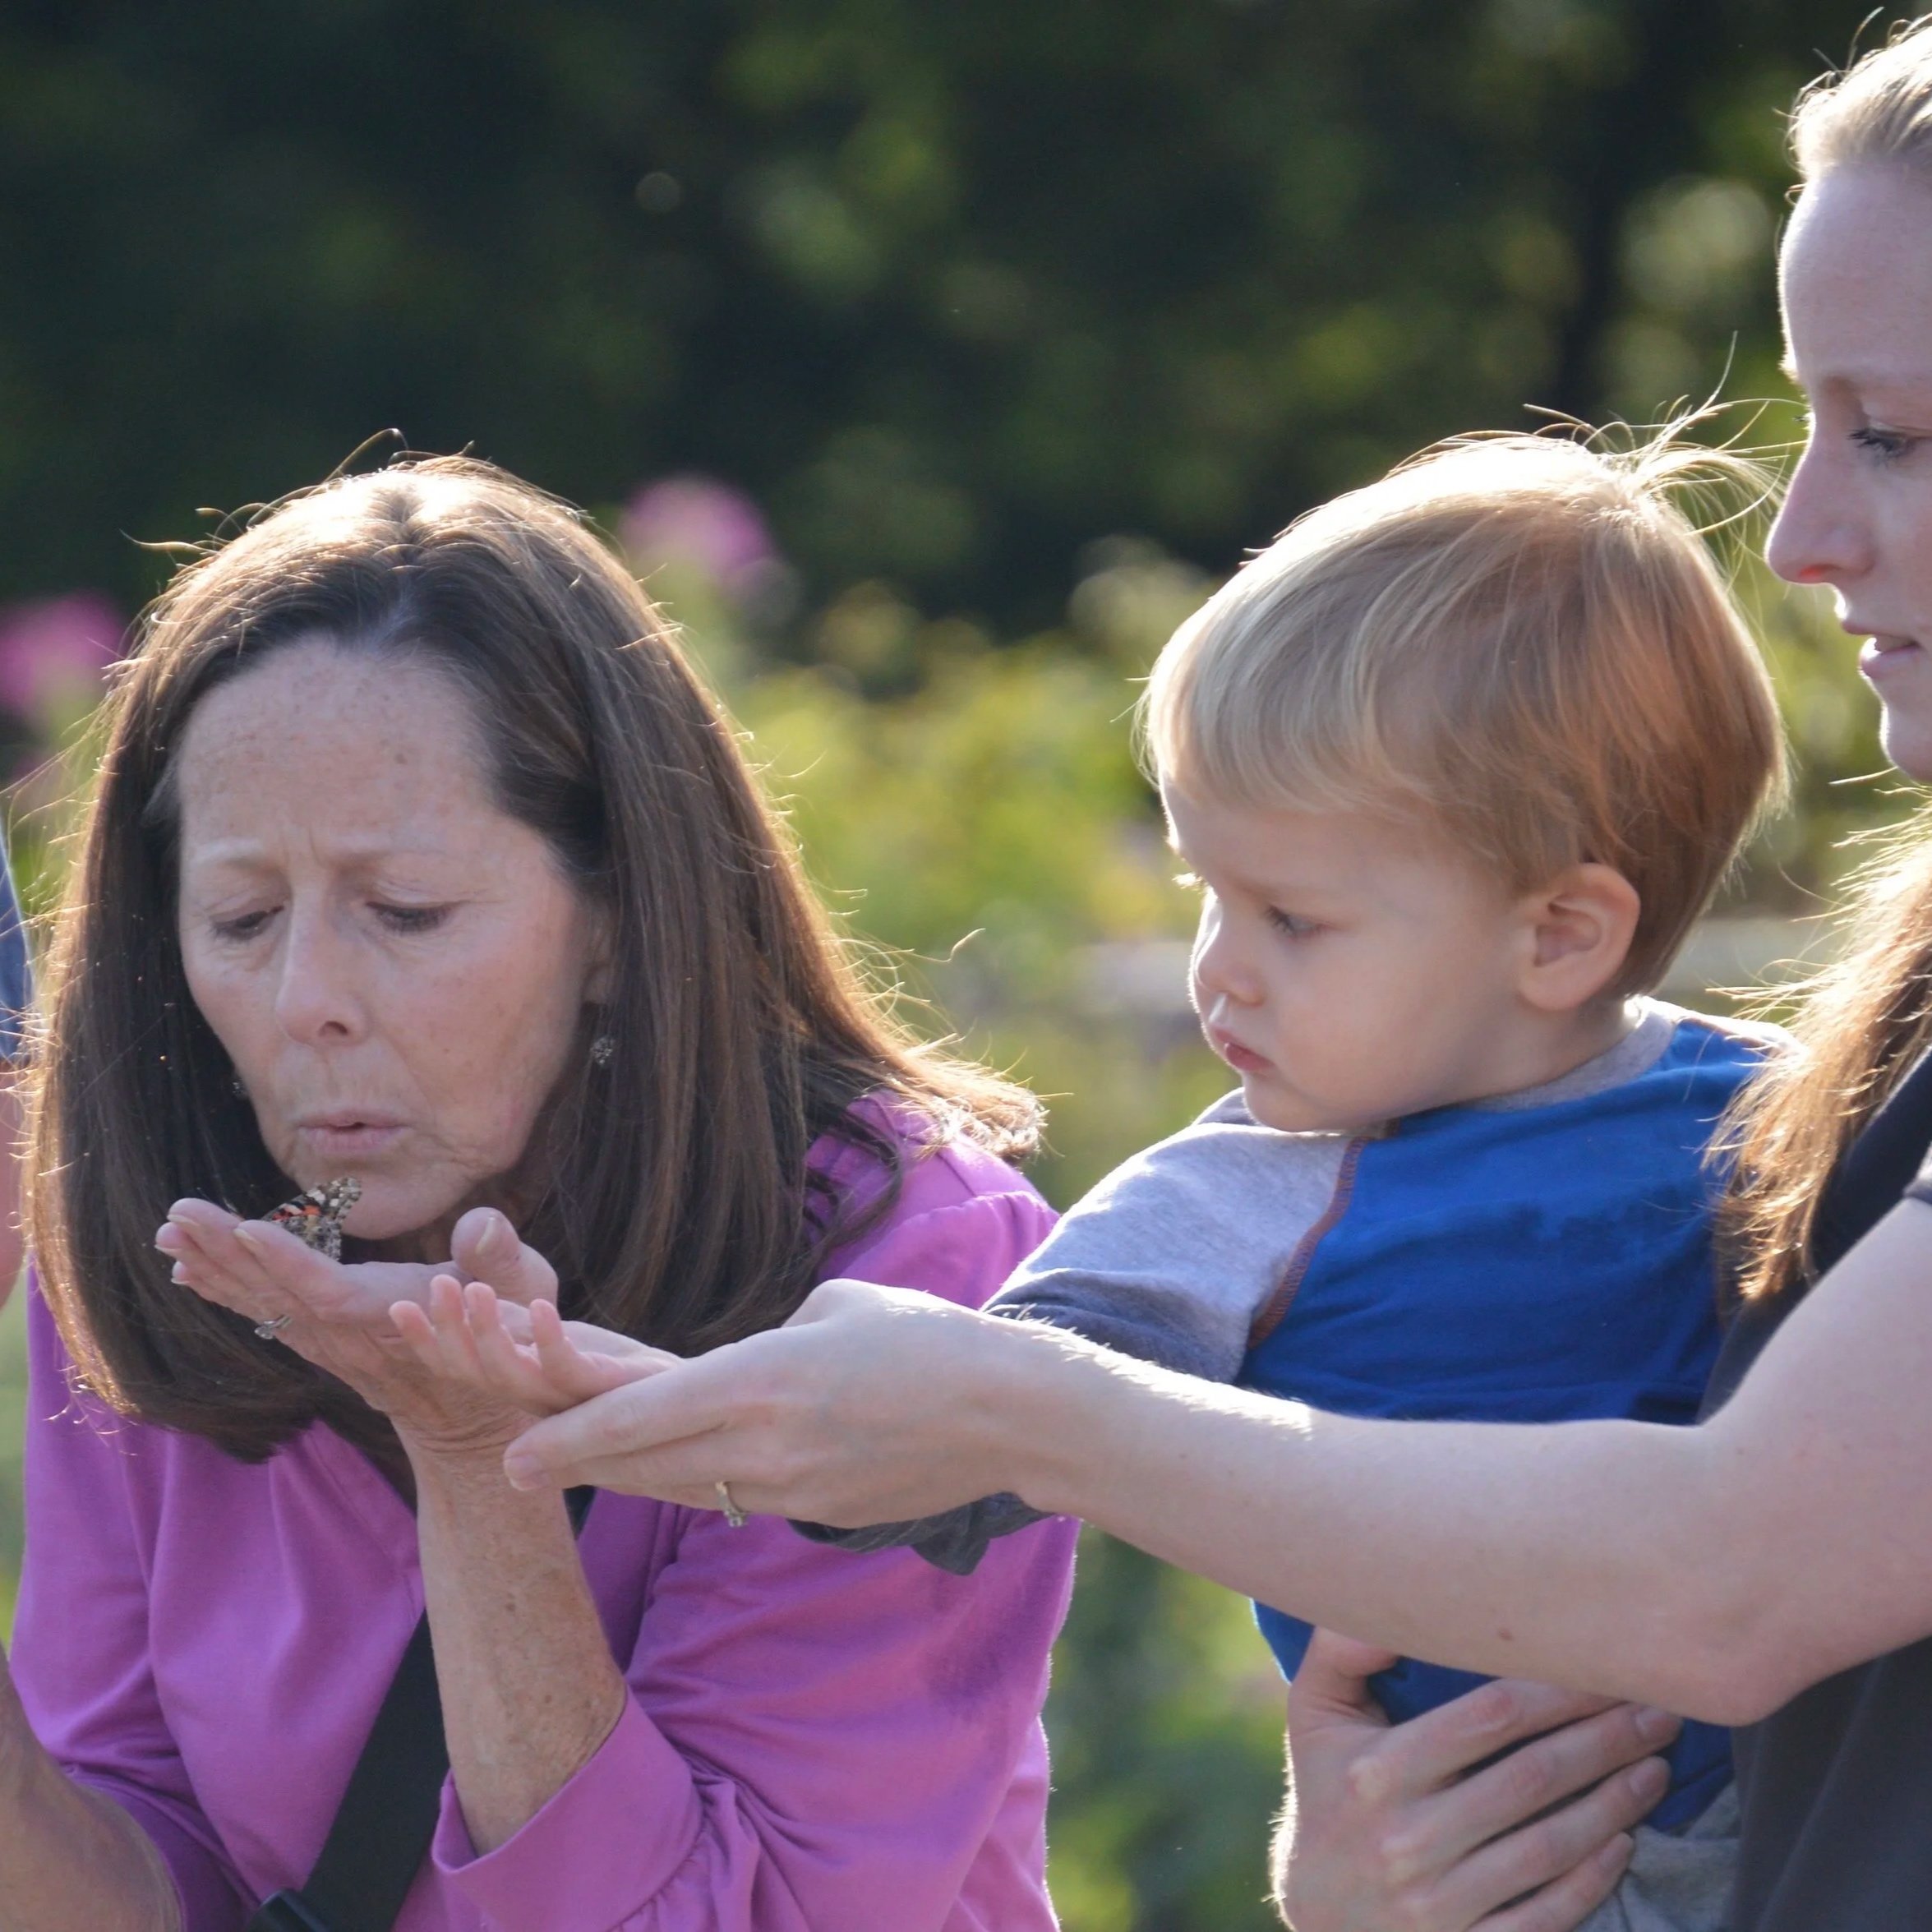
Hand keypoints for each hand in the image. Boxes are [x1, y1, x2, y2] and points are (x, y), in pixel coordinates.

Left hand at [157, 1198, 568, 1459]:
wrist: (482, 1412)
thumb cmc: (511, 1335)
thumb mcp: (526, 1292)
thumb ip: (501, 1258)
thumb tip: (480, 1222)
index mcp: (394, 1319)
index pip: (329, 1293)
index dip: (286, 1263)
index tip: (243, 1230)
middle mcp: (352, 1339)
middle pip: (278, 1297)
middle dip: (226, 1255)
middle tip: (176, 1218)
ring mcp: (333, 1346)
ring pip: (265, 1307)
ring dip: (215, 1270)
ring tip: (170, 1236)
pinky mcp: (325, 1345)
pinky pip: (268, 1317)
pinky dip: (228, 1291)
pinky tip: (194, 1272)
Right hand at [391, 1278, 678, 1416]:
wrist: (679, 1400)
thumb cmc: (608, 1367)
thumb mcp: (548, 1335)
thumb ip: (507, 1320)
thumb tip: (462, 1285)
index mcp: (515, 1383)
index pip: (459, 1366)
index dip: (426, 1342)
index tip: (398, 1306)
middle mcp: (532, 1398)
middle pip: (476, 1372)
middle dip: (449, 1332)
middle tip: (434, 1286)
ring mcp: (567, 1399)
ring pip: (513, 1376)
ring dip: (489, 1335)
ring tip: (476, 1291)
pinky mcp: (606, 1391)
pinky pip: (570, 1371)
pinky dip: (551, 1341)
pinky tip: (541, 1310)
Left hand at [502, 1276, 1016, 1512]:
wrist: (1006, 1414)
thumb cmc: (925, 1337)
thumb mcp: (832, 1310)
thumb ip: (764, 1344)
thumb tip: (735, 1373)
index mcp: (760, 1378)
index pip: (638, 1414)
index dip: (567, 1435)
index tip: (511, 1451)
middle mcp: (764, 1444)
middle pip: (643, 1462)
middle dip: (575, 1463)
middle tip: (515, 1463)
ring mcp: (790, 1488)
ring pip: (683, 1486)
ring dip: (629, 1475)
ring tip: (580, 1463)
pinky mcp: (816, 1511)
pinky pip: (735, 1496)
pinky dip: (693, 1482)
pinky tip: (672, 1470)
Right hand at [1274, 1630, 1679, 1931]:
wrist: (1315, 1913)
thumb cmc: (1329, 1790)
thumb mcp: (1316, 1713)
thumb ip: (1343, 1648)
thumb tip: (1392, 1600)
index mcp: (1377, 1770)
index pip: (1490, 1717)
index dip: (1560, 1690)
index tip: (1609, 1668)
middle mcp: (1407, 1838)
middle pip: (1532, 1778)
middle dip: (1606, 1740)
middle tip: (1659, 1712)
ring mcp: (1438, 1902)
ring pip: (1549, 1846)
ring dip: (1614, 1804)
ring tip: (1656, 1767)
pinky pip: (1545, 1917)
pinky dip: (1591, 1879)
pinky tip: (1626, 1842)